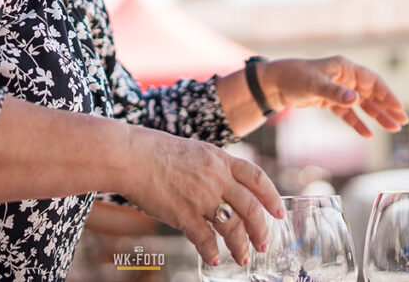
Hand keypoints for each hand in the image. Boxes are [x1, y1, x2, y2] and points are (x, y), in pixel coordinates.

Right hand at [117, 125, 282, 267]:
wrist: (130, 156)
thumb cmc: (156, 151)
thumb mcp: (194, 150)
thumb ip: (213, 167)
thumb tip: (225, 185)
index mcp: (220, 159)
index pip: (257, 178)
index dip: (271, 197)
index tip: (278, 213)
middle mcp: (216, 177)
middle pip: (251, 208)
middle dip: (260, 230)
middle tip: (263, 244)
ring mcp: (201, 196)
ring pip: (233, 227)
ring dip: (240, 246)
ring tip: (242, 257)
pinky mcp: (184, 214)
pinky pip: (205, 238)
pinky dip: (211, 251)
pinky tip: (212, 257)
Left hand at [261, 56, 408, 136]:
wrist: (273, 84)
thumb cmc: (293, 77)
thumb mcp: (314, 85)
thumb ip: (335, 92)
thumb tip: (356, 99)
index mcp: (344, 68)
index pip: (373, 81)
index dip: (388, 95)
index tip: (400, 109)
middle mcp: (344, 77)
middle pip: (371, 93)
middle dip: (387, 107)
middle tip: (402, 122)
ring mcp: (337, 89)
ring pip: (362, 104)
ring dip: (376, 116)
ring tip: (392, 129)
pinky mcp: (328, 100)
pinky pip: (348, 113)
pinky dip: (357, 122)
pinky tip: (368, 134)